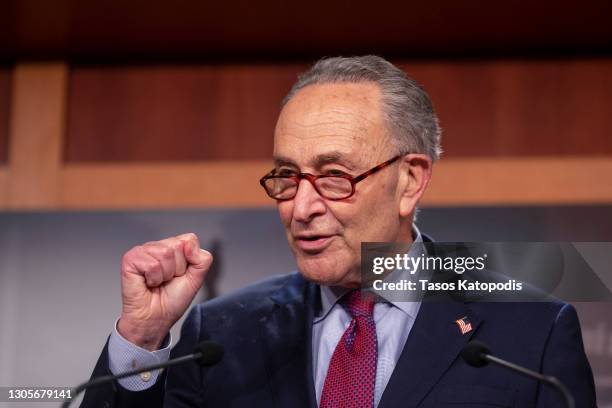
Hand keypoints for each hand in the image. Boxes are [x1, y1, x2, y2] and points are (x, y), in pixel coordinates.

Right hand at [117, 233, 212, 350]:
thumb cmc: (171, 301)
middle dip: (177, 269)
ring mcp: (143, 251)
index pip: (189, 239)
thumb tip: (190, 243)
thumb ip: (203, 259)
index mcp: (172, 248)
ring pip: (165, 254)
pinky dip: (153, 279)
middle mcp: (157, 247)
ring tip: (157, 282)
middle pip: (177, 245)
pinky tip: (147, 283)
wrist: (155, 319)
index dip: (189, 261)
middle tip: (167, 280)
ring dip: (165, 275)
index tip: (180, 275)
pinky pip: (152, 264)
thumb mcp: (196, 279)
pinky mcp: (130, 259)